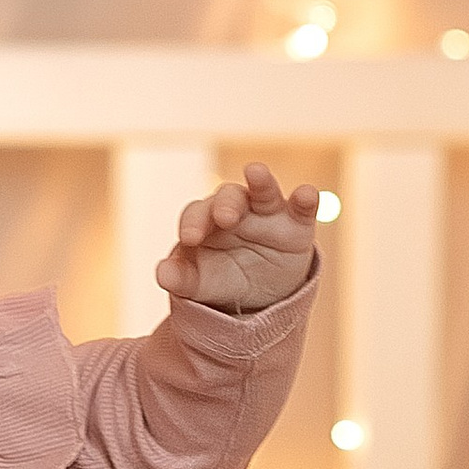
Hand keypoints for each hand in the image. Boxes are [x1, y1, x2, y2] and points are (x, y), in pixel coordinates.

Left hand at [154, 161, 322, 313]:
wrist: (259, 295)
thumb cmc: (223, 278)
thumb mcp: (201, 283)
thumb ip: (181, 279)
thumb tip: (161, 274)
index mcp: (206, 219)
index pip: (196, 213)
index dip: (193, 223)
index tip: (189, 238)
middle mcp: (236, 208)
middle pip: (228, 196)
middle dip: (225, 204)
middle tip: (224, 217)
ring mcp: (267, 213)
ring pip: (263, 191)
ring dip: (261, 182)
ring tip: (256, 172)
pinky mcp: (296, 224)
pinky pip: (302, 209)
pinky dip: (305, 199)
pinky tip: (307, 193)